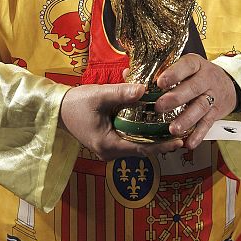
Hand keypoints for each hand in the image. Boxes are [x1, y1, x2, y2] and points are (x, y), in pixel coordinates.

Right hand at [59, 82, 183, 160]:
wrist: (57, 110)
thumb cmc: (76, 103)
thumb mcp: (99, 95)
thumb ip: (121, 93)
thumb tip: (144, 89)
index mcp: (108, 145)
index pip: (142, 149)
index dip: (162, 145)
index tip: (179, 141)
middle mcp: (110, 152)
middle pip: (142, 149)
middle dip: (162, 142)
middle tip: (183, 133)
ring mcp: (109, 148)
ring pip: (137, 145)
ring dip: (153, 137)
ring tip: (174, 128)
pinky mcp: (109, 142)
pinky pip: (130, 139)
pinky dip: (143, 132)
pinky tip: (154, 122)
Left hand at [155, 53, 236, 149]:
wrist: (228, 84)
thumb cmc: (198, 74)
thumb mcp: (186, 65)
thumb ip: (165, 70)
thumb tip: (131, 77)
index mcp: (196, 64)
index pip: (186, 66)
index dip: (173, 74)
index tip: (160, 82)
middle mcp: (206, 79)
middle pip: (193, 88)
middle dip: (175, 98)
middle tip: (159, 106)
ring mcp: (212, 96)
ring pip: (200, 107)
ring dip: (186, 119)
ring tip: (173, 129)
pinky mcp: (215, 112)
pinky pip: (207, 124)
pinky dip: (198, 134)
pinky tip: (188, 142)